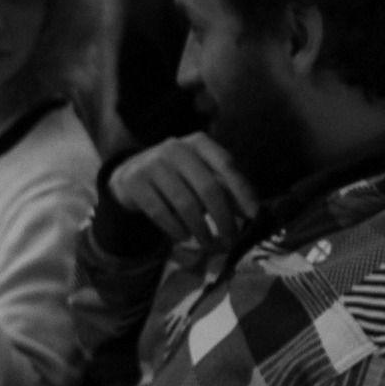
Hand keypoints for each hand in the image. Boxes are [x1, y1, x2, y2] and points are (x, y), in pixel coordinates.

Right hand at [106, 132, 257, 250]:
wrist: (131, 174)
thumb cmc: (177, 178)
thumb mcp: (202, 176)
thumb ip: (227, 190)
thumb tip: (253, 213)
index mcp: (199, 142)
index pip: (227, 165)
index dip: (242, 192)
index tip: (254, 216)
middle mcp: (176, 148)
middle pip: (208, 187)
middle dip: (223, 218)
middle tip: (231, 240)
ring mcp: (152, 163)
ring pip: (185, 203)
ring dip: (201, 229)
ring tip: (208, 243)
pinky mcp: (134, 181)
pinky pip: (160, 212)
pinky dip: (176, 229)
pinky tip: (184, 237)